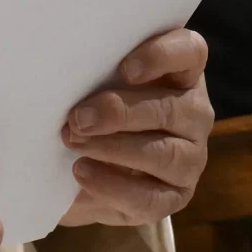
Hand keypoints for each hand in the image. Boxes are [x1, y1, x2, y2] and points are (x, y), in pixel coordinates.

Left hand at [59, 27, 212, 227]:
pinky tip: (82, 171)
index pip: (190, 53)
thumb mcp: (88, 89)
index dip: (163, 56)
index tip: (125, 69)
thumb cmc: (89, 113)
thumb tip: (58, 69)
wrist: (80, 169)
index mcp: (178, 74)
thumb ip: (89, 74)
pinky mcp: (175, 196)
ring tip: (75, 143)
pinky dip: (114, 186)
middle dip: (121, 113)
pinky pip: (153, 198)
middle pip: (173, 109)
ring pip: (166, 154)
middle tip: (78, 118)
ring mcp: (191, 157)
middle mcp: (193, 114)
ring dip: (115, 149)